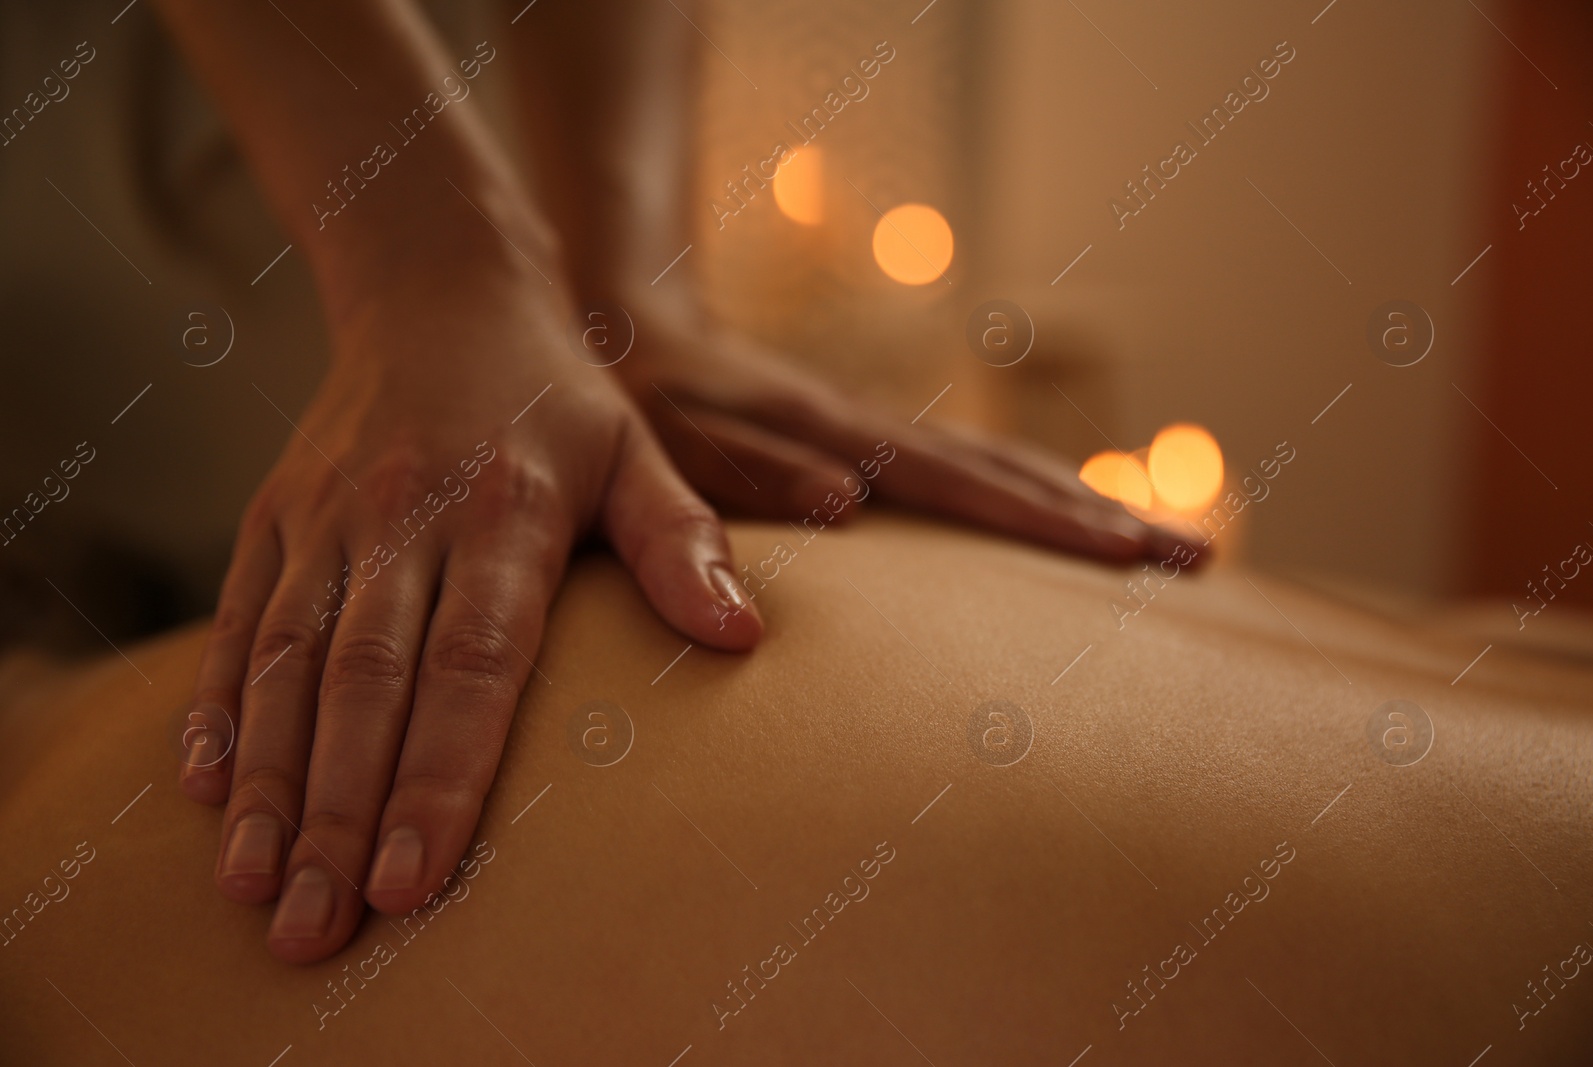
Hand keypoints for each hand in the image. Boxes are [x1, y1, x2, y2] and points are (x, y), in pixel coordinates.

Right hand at [178, 266, 760, 963]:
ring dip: (266, 779)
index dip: (440, 775)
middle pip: (364, 684)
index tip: (414, 879)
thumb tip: (742, 639)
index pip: (471, 665)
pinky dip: (216, 704)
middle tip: (316, 926)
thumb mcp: (638, 453)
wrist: (443, 292)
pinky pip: (236, 618)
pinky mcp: (274, 514)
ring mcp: (327, 517)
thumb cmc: (558, 398)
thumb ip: (684, 544)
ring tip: (254, 885)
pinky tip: (201, 786)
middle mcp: (403, 519)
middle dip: (336, 811)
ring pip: (285, 662)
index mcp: (503, 513)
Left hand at [606, 294, 1204, 565]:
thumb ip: (748, 474)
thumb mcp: (675, 441)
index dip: (1046, 522)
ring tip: (1169, 550)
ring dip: (1087, 509)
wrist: (641, 330)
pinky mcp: (880, 445)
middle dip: (1106, 520)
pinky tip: (1070, 526)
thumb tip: (851, 505)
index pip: (962, 483)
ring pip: (1005, 472)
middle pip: (1012, 475)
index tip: (1126, 554)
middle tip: (1196, 565)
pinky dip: (1036, 500)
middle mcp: (880, 431)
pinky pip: (974, 477)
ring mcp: (887, 435)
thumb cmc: (649, 402)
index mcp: (840, 435)